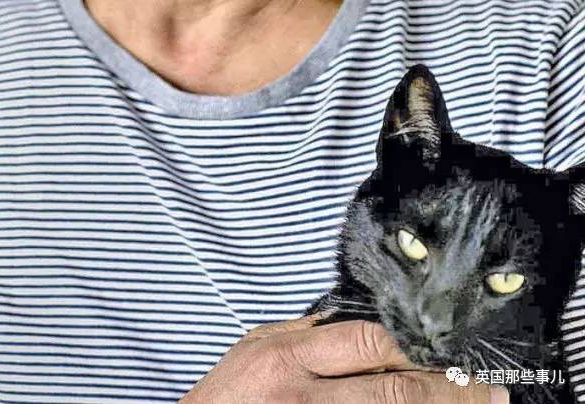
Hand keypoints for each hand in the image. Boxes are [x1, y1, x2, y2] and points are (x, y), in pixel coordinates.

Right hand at [180, 313, 509, 402]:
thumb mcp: (258, 346)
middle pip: (393, 390)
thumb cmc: (227, 398)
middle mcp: (305, 396)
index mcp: (289, 358)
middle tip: (491, 391)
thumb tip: (356, 320)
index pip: (367, 342)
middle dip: (449, 390)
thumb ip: (306, 333)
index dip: (416, 345)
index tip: (451, 347)